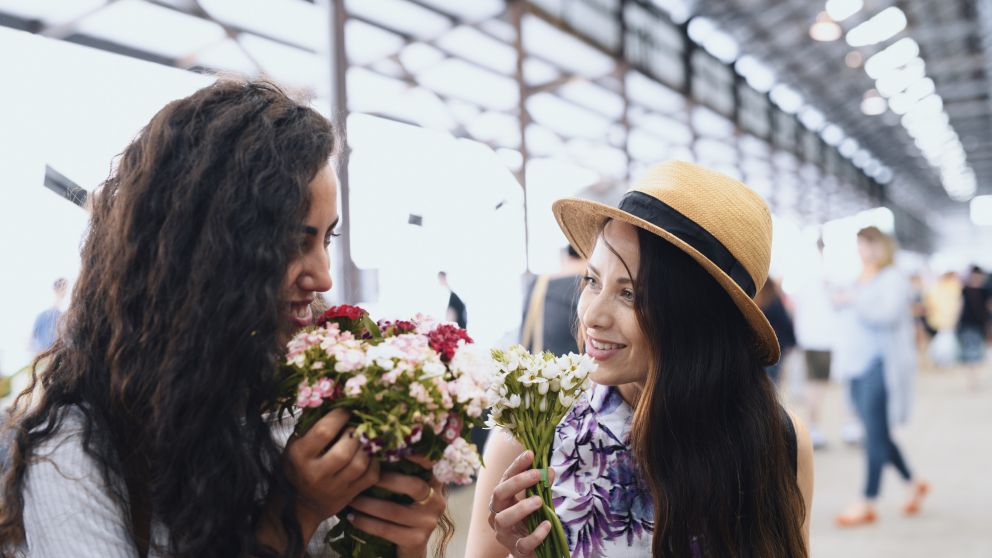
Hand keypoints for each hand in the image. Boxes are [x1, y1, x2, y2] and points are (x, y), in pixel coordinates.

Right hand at [283, 409, 379, 537]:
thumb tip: (333, 396)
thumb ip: (311, 423)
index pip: (324, 431)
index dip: (339, 417)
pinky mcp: (348, 496)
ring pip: (360, 464)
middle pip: (345, 449)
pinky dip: (375, 463)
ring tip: (363, 439)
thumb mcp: (295, 443)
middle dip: (355, 432)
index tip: (345, 411)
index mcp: (299, 455)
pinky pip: (371, 476)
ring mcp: (333, 487)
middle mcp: (315, 473)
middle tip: (356, 427)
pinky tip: (368, 455)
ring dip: (366, 447)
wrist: (299, 505)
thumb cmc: (298, 466)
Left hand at [347, 454, 445, 557]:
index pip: (432, 464)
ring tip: (351, 499)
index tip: (395, 446)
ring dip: (368, 504)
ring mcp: (428, 522)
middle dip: (386, 480)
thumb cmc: (403, 508)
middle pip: (415, 486)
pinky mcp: (416, 540)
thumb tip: (375, 447)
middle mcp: (437, 501)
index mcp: (435, 483)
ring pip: (395, 511)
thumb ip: (402, 470)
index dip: (417, 454)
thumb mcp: (408, 490)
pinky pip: (387, 530)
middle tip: (363, 475)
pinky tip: (352, 517)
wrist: (410, 544)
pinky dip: (366, 523)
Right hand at [487, 450, 555, 557]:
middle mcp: (498, 514)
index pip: (505, 478)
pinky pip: (523, 543)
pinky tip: (547, 525)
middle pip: (498, 494)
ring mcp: (505, 534)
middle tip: (537, 475)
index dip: (517, 466)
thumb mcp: (538, 500)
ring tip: (539, 501)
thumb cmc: (532, 521)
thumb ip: (542, 486)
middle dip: (517, 482)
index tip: (530, 454)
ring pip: (503, 519)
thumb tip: (549, 470)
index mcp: (502, 500)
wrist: (532, 550)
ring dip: (521, 507)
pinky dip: (535, 534)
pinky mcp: (516, 550)